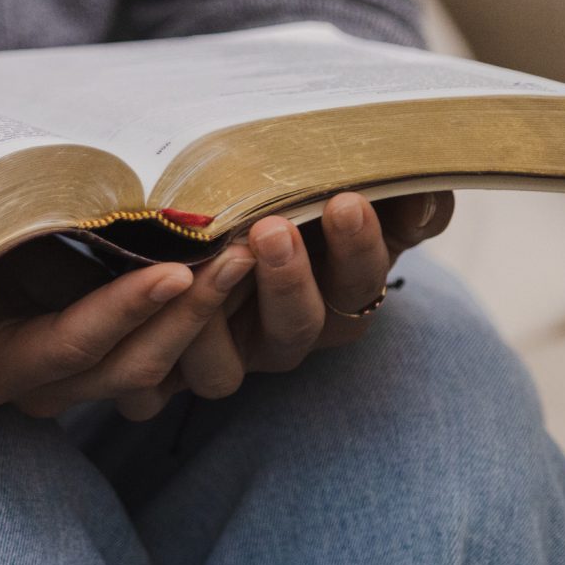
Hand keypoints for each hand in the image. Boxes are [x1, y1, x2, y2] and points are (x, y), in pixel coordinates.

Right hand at [0, 242, 257, 420]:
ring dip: (210, 313)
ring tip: (253, 254)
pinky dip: (202, 311)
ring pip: (163, 366)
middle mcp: (46, 391)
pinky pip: (168, 351)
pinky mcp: (114, 363)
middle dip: (191, 311)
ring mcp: (86, 383)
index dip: (126, 309)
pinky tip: (240, 266)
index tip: (179, 270)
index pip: (76, 343)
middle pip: (134, 364)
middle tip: (242, 254)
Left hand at [173, 191, 453, 392]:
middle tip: (272, 229)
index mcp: (339, 291)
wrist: (200, 204)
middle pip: (297, 328)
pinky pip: (153, 385)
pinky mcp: (165, 368)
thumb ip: (395, 190)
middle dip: (286, 282)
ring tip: (198, 262)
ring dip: (210, 315)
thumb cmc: (293, 184)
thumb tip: (422, 201)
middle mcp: (284, 334)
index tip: (345, 201)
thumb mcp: (351, 179)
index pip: (360, 281)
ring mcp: (226, 355)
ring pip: (222, 369)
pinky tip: (142, 300)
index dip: (356, 247)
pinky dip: (147, 359)